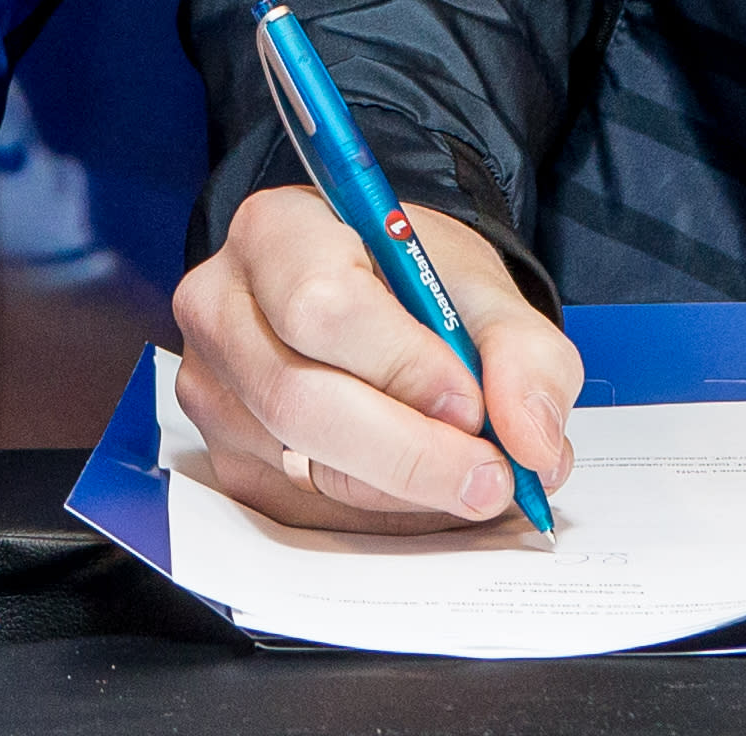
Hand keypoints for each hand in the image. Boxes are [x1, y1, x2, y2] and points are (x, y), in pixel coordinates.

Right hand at [168, 181, 577, 530]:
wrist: (377, 298)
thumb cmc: (412, 281)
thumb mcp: (481, 288)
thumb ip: (525, 353)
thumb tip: (532, 442)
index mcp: (275, 232)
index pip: (321, 306)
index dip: (402, 366)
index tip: (470, 401)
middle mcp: (221, 306)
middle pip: (299, 399)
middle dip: (410, 453)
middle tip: (491, 474)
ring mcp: (213, 388)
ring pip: (304, 466)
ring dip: (405, 490)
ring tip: (469, 475)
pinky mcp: (225, 457)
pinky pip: (303, 510)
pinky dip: (382, 514)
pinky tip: (423, 489)